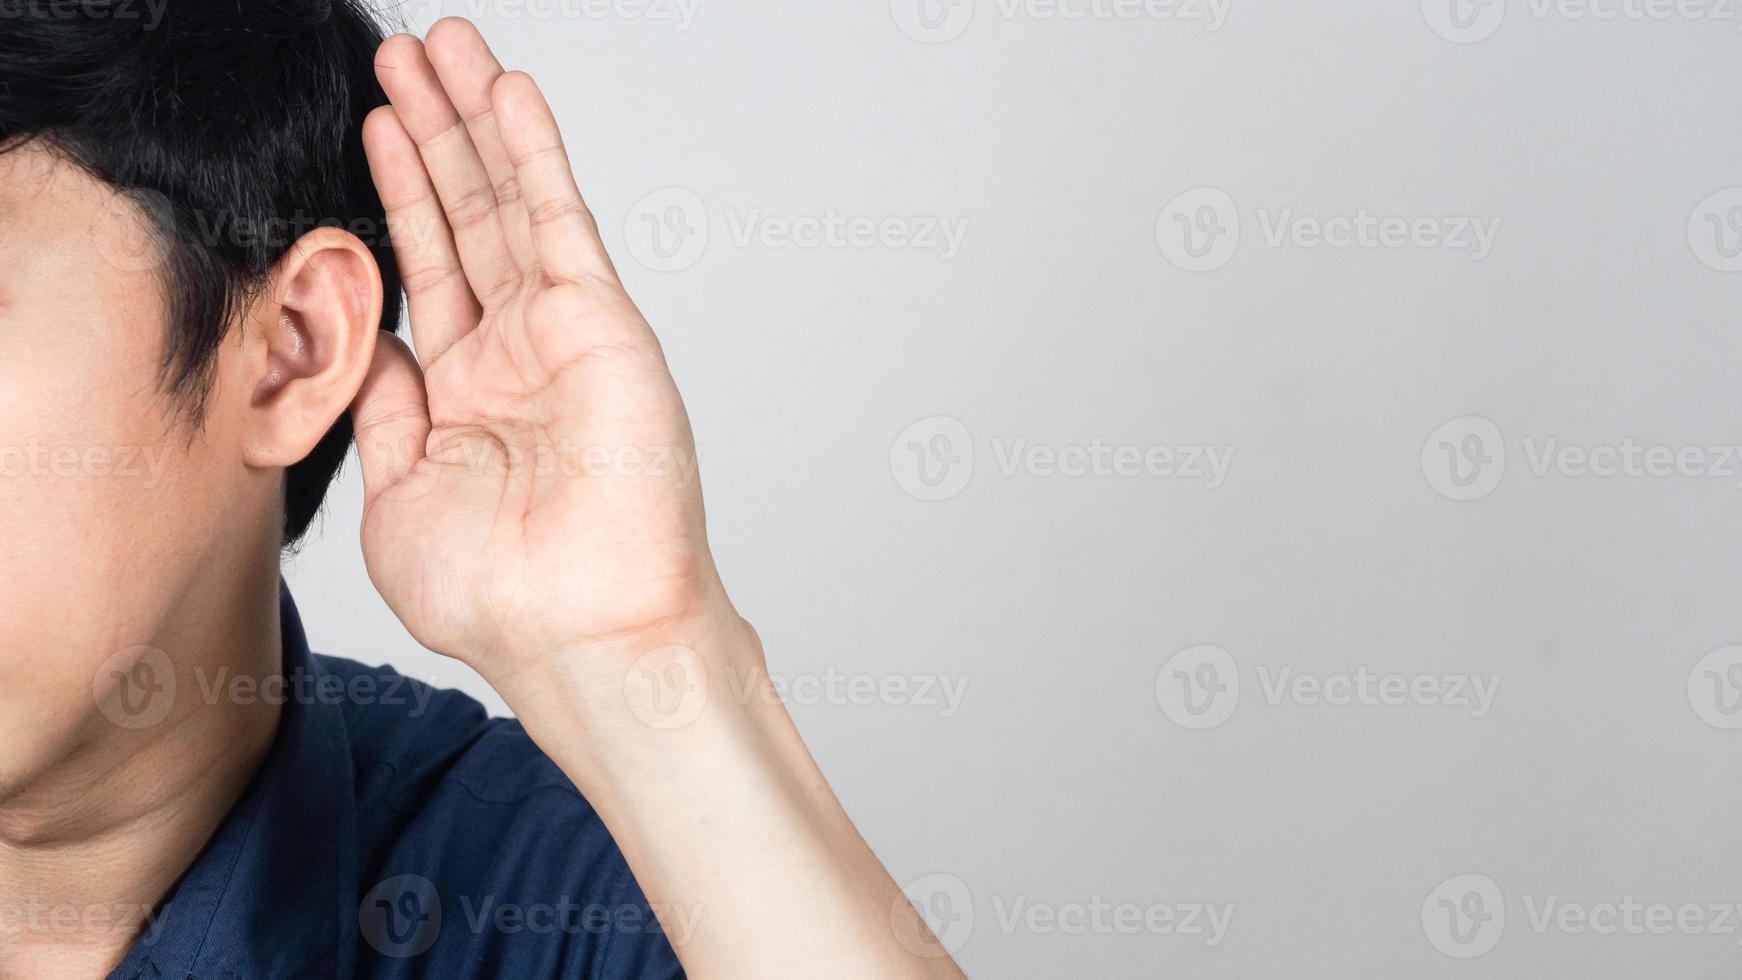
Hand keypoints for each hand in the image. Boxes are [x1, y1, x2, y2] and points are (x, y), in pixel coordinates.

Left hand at [351, 20, 724, 677]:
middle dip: (435, 133)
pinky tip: (508, 94)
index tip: (377, 127)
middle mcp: (517, 354)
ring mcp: (561, 334)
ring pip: (508, 203)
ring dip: (475, 122)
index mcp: (467, 396)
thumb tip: (373, 341)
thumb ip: (387, 411)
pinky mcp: (600, 324)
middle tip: (407, 53)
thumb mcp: (401, 498)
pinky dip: (533, 155)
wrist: (581, 634)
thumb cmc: (502, 598)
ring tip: (445, 45)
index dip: (399, 195)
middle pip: (466, 217)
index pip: (428, 270)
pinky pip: (559, 223)